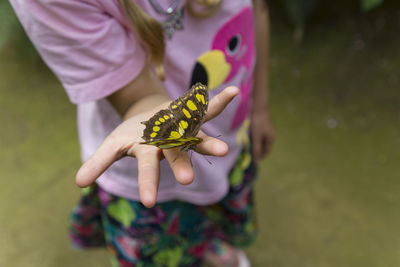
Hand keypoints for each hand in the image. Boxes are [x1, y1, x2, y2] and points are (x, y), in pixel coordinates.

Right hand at [75, 86, 239, 206]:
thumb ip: (99, 162)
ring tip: (225, 151)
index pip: (146, 170)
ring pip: (197, 136)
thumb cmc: (134, 134)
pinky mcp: (192, 113)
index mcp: (150, 151)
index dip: (146, 183)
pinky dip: (220, 100)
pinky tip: (234, 92)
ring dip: (209, 143)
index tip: (147, 202)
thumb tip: (78, 183)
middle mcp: (170, 143)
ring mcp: (183, 128)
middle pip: (175, 155)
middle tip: (186, 181)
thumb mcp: (113, 144)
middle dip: (180, 166)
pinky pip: (207, 107)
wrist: (151, 117)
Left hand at [250, 107, 274, 162]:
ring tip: (248, 148)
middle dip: (258, 151)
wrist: (258, 109)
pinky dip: (255, 140)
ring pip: (261, 141)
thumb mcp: (256, 138)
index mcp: (271, 139)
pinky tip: (249, 139)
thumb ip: (257, 149)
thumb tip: (256, 160)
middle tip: (249, 155)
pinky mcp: (262, 127)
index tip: (253, 160)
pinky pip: (259, 136)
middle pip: (264, 147)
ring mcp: (267, 131)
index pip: (267, 151)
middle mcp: (270, 135)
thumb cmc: (258, 124)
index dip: (261, 156)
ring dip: (256, 146)